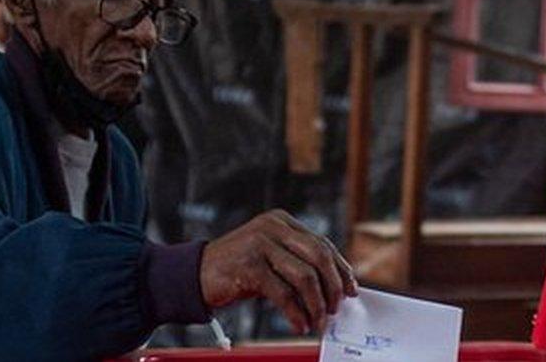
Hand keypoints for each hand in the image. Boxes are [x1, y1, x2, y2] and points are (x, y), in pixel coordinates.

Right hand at [200, 210, 357, 334]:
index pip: (322, 243)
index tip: (351, 289)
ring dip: (317, 304)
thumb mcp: (269, 257)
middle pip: (319, 256)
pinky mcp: (249, 265)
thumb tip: (334, 288)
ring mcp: (260, 244)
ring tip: (318, 321)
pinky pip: (283, 294)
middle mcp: (272, 227)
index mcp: (281, 221)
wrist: (195, 274)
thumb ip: (296, 262)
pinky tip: (300, 324)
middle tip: (336, 308)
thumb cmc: (236, 269)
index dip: (341, 268)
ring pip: (305, 276)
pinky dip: (296, 314)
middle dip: (333, 286)